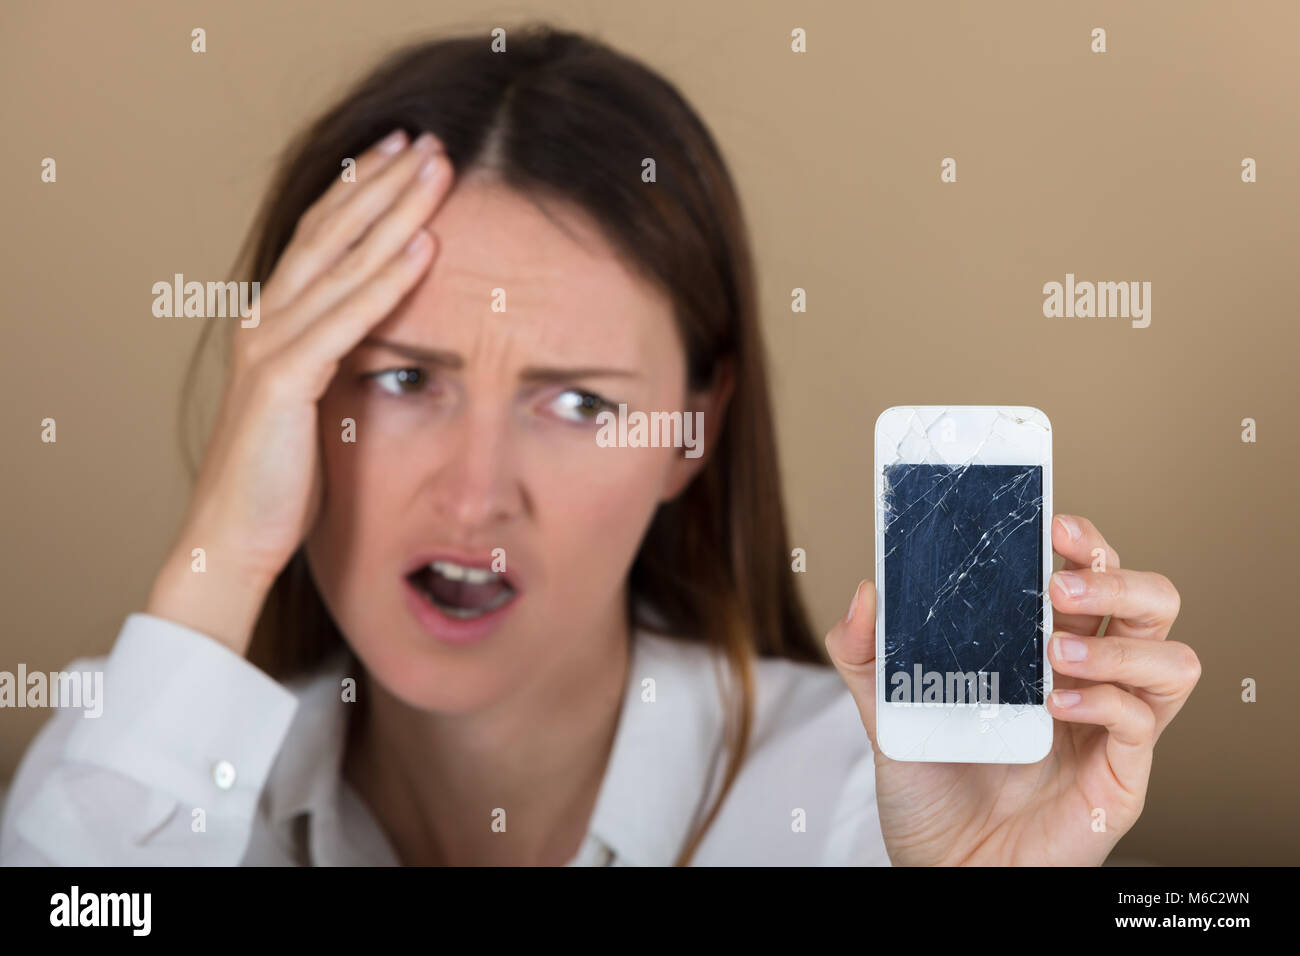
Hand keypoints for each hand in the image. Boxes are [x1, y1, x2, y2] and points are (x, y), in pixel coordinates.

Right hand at [146, 129, 453, 654]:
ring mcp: (270, 346)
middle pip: (331, 231)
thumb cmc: (280, 477)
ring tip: (439, 171)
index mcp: (274, 320)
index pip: (322, 237)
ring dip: (395, 212)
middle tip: (431, 140)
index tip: (406, 155)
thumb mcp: (315, 400)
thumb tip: (388, 334)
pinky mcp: (283, 381)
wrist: (232, 536)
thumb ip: (340, 356)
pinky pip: (347, 320)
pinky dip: (387, 281)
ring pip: (341, 262)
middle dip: (383, 182)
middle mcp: (266, 319)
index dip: (363, 191)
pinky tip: (425, 248)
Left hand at [826, 513, 1196, 864]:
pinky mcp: (1121, 776)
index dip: (1086, 543)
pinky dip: (1104, 701)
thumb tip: (866, 590)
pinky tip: (1055, 704)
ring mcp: (1111, 726)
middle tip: (1058, 583)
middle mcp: (1087, 677)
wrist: (939, 865)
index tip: (1053, 522)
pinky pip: (1143, 722)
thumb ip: (867, 652)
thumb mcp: (885, 709)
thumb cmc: (928, 785)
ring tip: (1053, 652)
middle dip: (1116, 576)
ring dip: (1120, 641)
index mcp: (1042, 648)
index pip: (1088, 577)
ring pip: (1172, 657)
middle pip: (1148, 601)